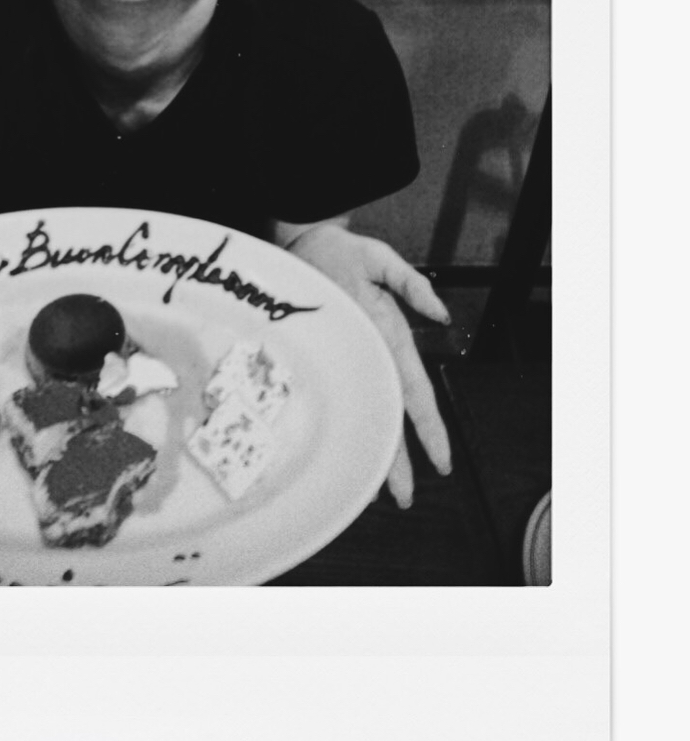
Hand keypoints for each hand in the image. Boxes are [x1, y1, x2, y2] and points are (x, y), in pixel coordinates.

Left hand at [280, 221, 452, 507]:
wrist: (299, 242)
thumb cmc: (338, 251)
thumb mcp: (379, 259)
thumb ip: (409, 284)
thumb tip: (442, 315)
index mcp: (387, 335)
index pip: (412, 391)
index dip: (428, 428)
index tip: (441, 462)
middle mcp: (370, 355)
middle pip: (388, 415)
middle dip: (399, 458)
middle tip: (404, 498)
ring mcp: (348, 359)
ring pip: (365, 415)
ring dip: (375, 452)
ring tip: (382, 492)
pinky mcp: (324, 357)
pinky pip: (337, 400)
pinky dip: (346, 429)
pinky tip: (347, 456)